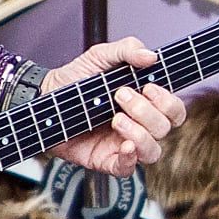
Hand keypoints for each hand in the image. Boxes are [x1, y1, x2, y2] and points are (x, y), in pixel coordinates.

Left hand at [45, 36, 184, 177]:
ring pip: (153, 151)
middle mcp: (139, 124)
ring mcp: (124, 143)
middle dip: (147, 112)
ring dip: (140, 134)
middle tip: (121, 95)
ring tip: (116, 118)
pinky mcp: (107, 160)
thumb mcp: (99, 56)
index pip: (173, 110)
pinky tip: (124, 144)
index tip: (148, 87)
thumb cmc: (74, 79)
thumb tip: (151, 55)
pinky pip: (129, 169)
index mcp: (144, 102)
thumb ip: (126, 50)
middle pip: (165, 128)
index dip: (167, 101)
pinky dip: (131, 158)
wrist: (44, 97)